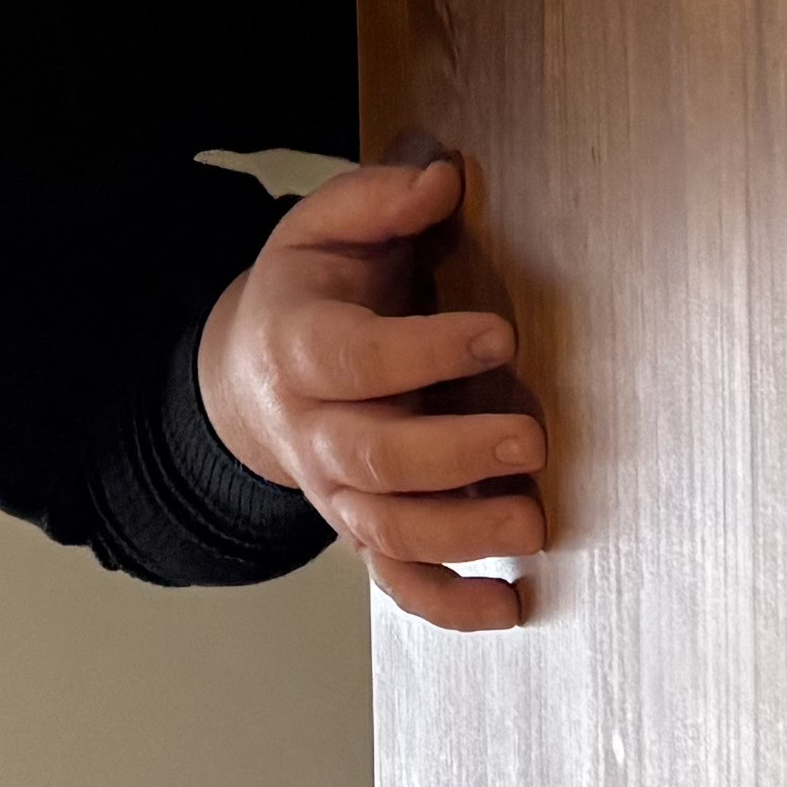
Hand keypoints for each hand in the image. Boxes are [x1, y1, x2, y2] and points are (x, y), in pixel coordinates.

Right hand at [195, 150, 542, 631]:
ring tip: (533, 522)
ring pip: (386, 531)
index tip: (497, 334)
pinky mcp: (362, 533)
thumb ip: (381, 198)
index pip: (357, 358)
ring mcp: (335, 492)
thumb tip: (443, 180)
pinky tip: (510, 605)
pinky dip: (451, 606)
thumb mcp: (326, 224)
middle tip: (528, 440)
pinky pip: (398, 585)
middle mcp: (313, 431)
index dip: (424, 352)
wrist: (253, 370)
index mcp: (300, 347)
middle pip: (373, 458)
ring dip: (462, 537)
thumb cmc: (310, 290)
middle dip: (453, 455)